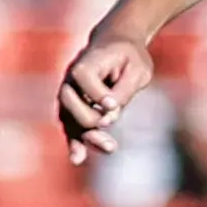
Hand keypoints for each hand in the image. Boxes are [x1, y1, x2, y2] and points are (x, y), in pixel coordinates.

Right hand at [57, 33, 152, 164]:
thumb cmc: (130, 56)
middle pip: (69, 103)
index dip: (97, 94)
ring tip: (109, 147)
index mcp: (85, 62)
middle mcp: (71, 80)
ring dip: (86, 136)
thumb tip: (109, 115)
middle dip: (89, 118)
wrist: (118, 48)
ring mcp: (70, 96)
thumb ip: (124, 90)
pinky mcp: (75, 110)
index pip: (83, 78)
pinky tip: (78, 159)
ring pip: (69, 120)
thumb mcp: (137, 68)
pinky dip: (75, 143)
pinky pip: (71, 128)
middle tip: (111, 120)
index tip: (112, 105)